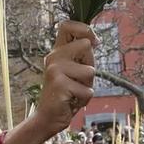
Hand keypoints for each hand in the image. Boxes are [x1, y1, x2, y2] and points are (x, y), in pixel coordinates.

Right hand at [3, 22, 96, 143]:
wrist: (49, 117)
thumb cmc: (66, 94)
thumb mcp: (75, 71)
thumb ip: (81, 56)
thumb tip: (94, 39)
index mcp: (57, 51)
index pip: (67, 25)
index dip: (84, 28)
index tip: (93, 41)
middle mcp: (54, 57)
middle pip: (86, 45)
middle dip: (90, 64)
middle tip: (79, 80)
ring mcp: (55, 70)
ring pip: (90, 71)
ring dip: (88, 86)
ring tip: (74, 92)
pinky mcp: (59, 85)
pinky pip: (87, 90)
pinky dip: (84, 99)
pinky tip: (71, 101)